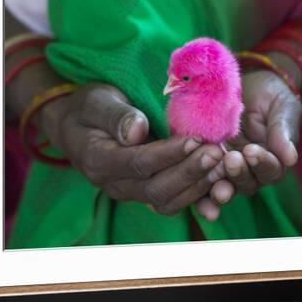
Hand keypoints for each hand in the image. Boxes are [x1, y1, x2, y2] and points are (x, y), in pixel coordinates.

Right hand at [40, 83, 224, 215]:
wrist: (77, 126)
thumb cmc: (88, 107)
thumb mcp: (95, 101)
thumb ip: (115, 116)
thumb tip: (137, 132)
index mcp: (97, 159)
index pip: (138, 163)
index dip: (168, 154)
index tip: (195, 139)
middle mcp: (113, 183)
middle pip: (155, 188)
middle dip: (189, 171)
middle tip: (217, 153)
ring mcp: (129, 191)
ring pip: (167, 201)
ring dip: (197, 186)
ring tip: (223, 165)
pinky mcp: (144, 191)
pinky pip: (172, 200)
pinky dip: (197, 193)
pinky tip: (218, 178)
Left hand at [196, 70, 301, 219]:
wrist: (245, 84)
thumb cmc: (269, 96)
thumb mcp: (281, 107)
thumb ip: (283, 131)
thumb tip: (291, 159)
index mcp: (272, 160)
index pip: (270, 170)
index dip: (262, 163)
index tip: (252, 150)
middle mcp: (249, 170)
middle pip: (246, 183)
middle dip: (238, 174)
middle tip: (231, 160)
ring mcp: (225, 168)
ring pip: (223, 186)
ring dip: (217, 187)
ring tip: (211, 176)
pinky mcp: (204, 162)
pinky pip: (200, 181)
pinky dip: (197, 190)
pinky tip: (192, 192)